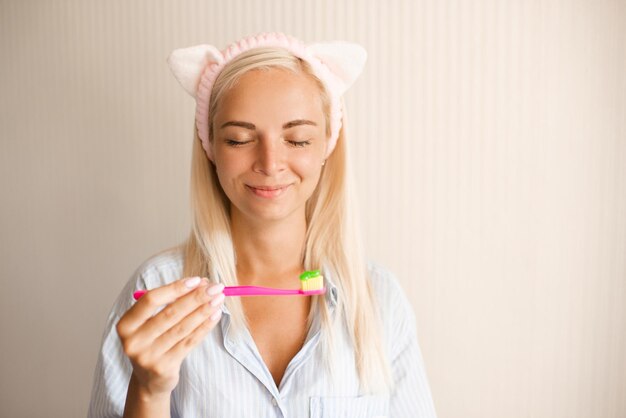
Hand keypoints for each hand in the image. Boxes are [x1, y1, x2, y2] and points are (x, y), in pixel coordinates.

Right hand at [116, 277, 224, 397]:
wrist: (149, 379)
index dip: (175, 288)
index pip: (150, 300)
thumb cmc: (154, 340)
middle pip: (169, 313)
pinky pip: (189, 342)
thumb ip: (172, 301)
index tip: (196, 280)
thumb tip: (202, 283)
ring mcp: (148, 356)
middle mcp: (134, 341)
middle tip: (215, 287)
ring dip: (204, 310)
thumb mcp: (152, 321)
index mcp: (126, 324)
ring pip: (182, 328)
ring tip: (219, 299)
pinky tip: (215, 315)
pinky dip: (205, 326)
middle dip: (196, 297)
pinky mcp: (164, 367)